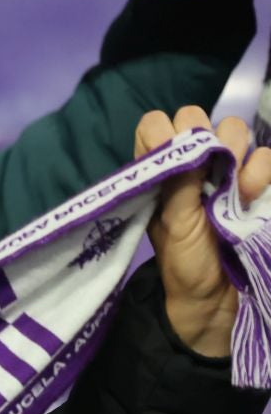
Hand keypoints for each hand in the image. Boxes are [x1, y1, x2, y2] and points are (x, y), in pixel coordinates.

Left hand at [136, 106, 270, 356]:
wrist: (218, 296)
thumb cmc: (185, 260)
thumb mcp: (172, 222)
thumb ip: (176, 180)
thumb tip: (179, 137)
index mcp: (160, 170)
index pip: (154, 124)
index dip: (163, 132)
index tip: (173, 154)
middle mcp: (191, 163)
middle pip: (197, 117)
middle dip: (204, 138)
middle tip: (207, 172)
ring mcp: (226, 170)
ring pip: (234, 129)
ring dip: (236, 154)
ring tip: (234, 189)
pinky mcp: (257, 181)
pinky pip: (266, 155)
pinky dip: (261, 170)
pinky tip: (253, 193)